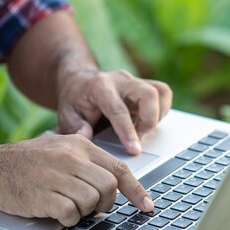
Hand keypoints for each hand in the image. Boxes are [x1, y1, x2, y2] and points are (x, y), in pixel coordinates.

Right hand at [0, 134, 153, 225]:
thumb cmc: (29, 160)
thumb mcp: (60, 147)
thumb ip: (87, 158)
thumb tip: (116, 179)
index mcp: (81, 146)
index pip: (119, 168)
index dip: (137, 191)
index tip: (148, 207)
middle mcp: (71, 158)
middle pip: (109, 187)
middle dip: (105, 204)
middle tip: (93, 207)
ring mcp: (57, 176)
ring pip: (91, 201)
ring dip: (83, 211)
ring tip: (67, 204)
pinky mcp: (43, 195)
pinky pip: (70, 214)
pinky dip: (67, 219)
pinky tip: (55, 212)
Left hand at [57, 69, 171, 154]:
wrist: (81, 82)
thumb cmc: (75, 101)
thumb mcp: (66, 115)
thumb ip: (75, 127)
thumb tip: (88, 136)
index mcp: (100, 86)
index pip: (119, 110)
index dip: (128, 131)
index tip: (135, 150)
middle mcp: (121, 80)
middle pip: (148, 94)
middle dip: (150, 120)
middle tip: (141, 139)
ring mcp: (135, 80)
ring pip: (160, 92)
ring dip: (158, 115)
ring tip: (144, 131)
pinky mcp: (145, 84)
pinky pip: (163, 93)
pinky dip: (161, 110)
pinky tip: (148, 122)